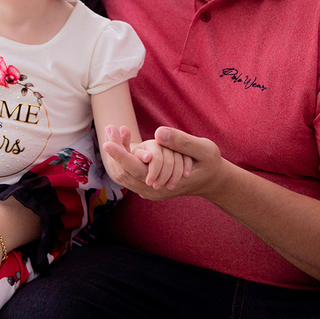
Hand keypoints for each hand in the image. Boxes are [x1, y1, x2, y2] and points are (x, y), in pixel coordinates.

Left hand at [103, 125, 223, 200]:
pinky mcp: (147, 184)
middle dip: (114, 150)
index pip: (134, 170)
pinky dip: (124, 155)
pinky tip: (124, 136)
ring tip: (113, 129)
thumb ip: (181, 141)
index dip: (120, 155)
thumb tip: (158, 133)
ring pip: (123, 173)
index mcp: (164, 184)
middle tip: (109, 128)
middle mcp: (152, 191)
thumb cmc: (210, 163)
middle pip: (123, 172)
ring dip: (116, 152)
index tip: (107, 142)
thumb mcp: (203, 149)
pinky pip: (129, 171)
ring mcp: (148, 190)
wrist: (212, 180)